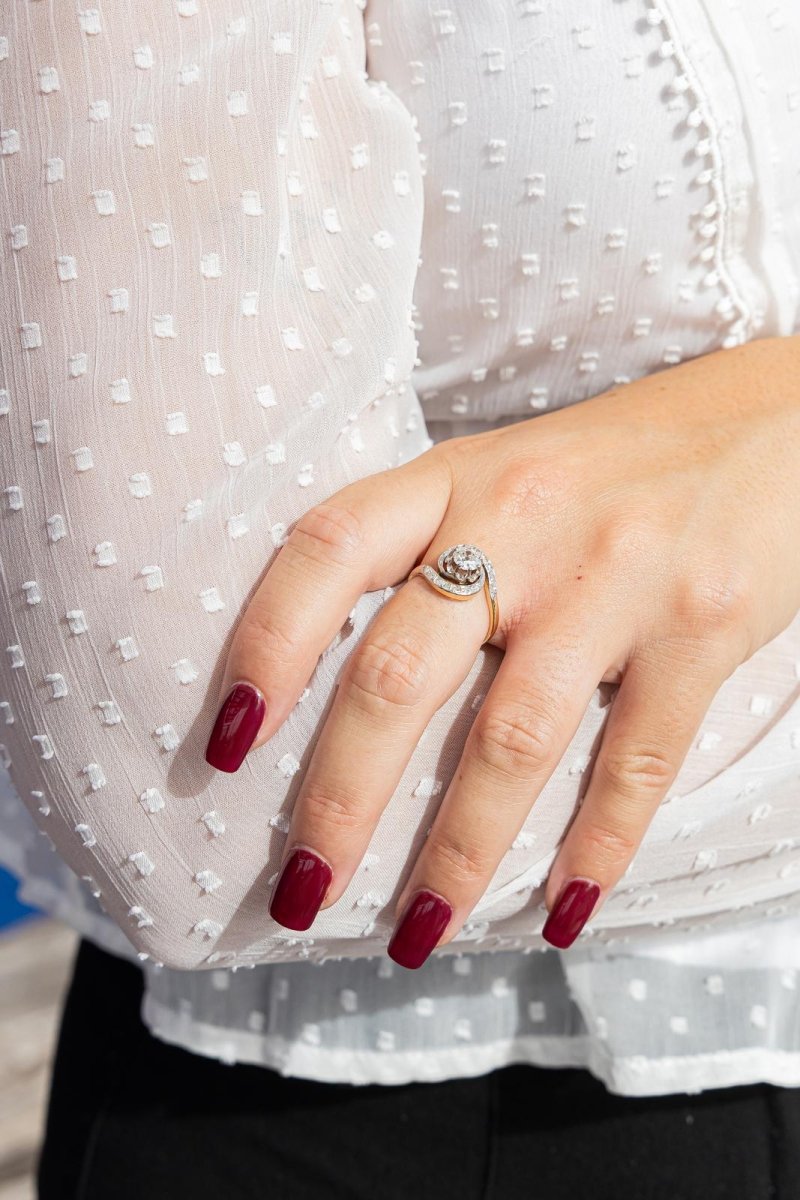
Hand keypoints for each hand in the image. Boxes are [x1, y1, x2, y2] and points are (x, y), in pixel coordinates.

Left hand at [204, 337, 799, 965]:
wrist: (776, 423)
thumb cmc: (615, 462)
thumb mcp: (503, 472)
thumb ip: (425, 545)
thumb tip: (333, 683)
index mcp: (454, 477)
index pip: (325, 551)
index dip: (263, 648)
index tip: (227, 746)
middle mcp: (520, 520)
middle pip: (398, 673)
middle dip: (340, 799)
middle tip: (301, 891)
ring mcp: (614, 576)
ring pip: (511, 740)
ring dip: (457, 855)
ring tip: (418, 932)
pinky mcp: (701, 625)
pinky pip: (638, 759)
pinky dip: (597, 845)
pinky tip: (563, 910)